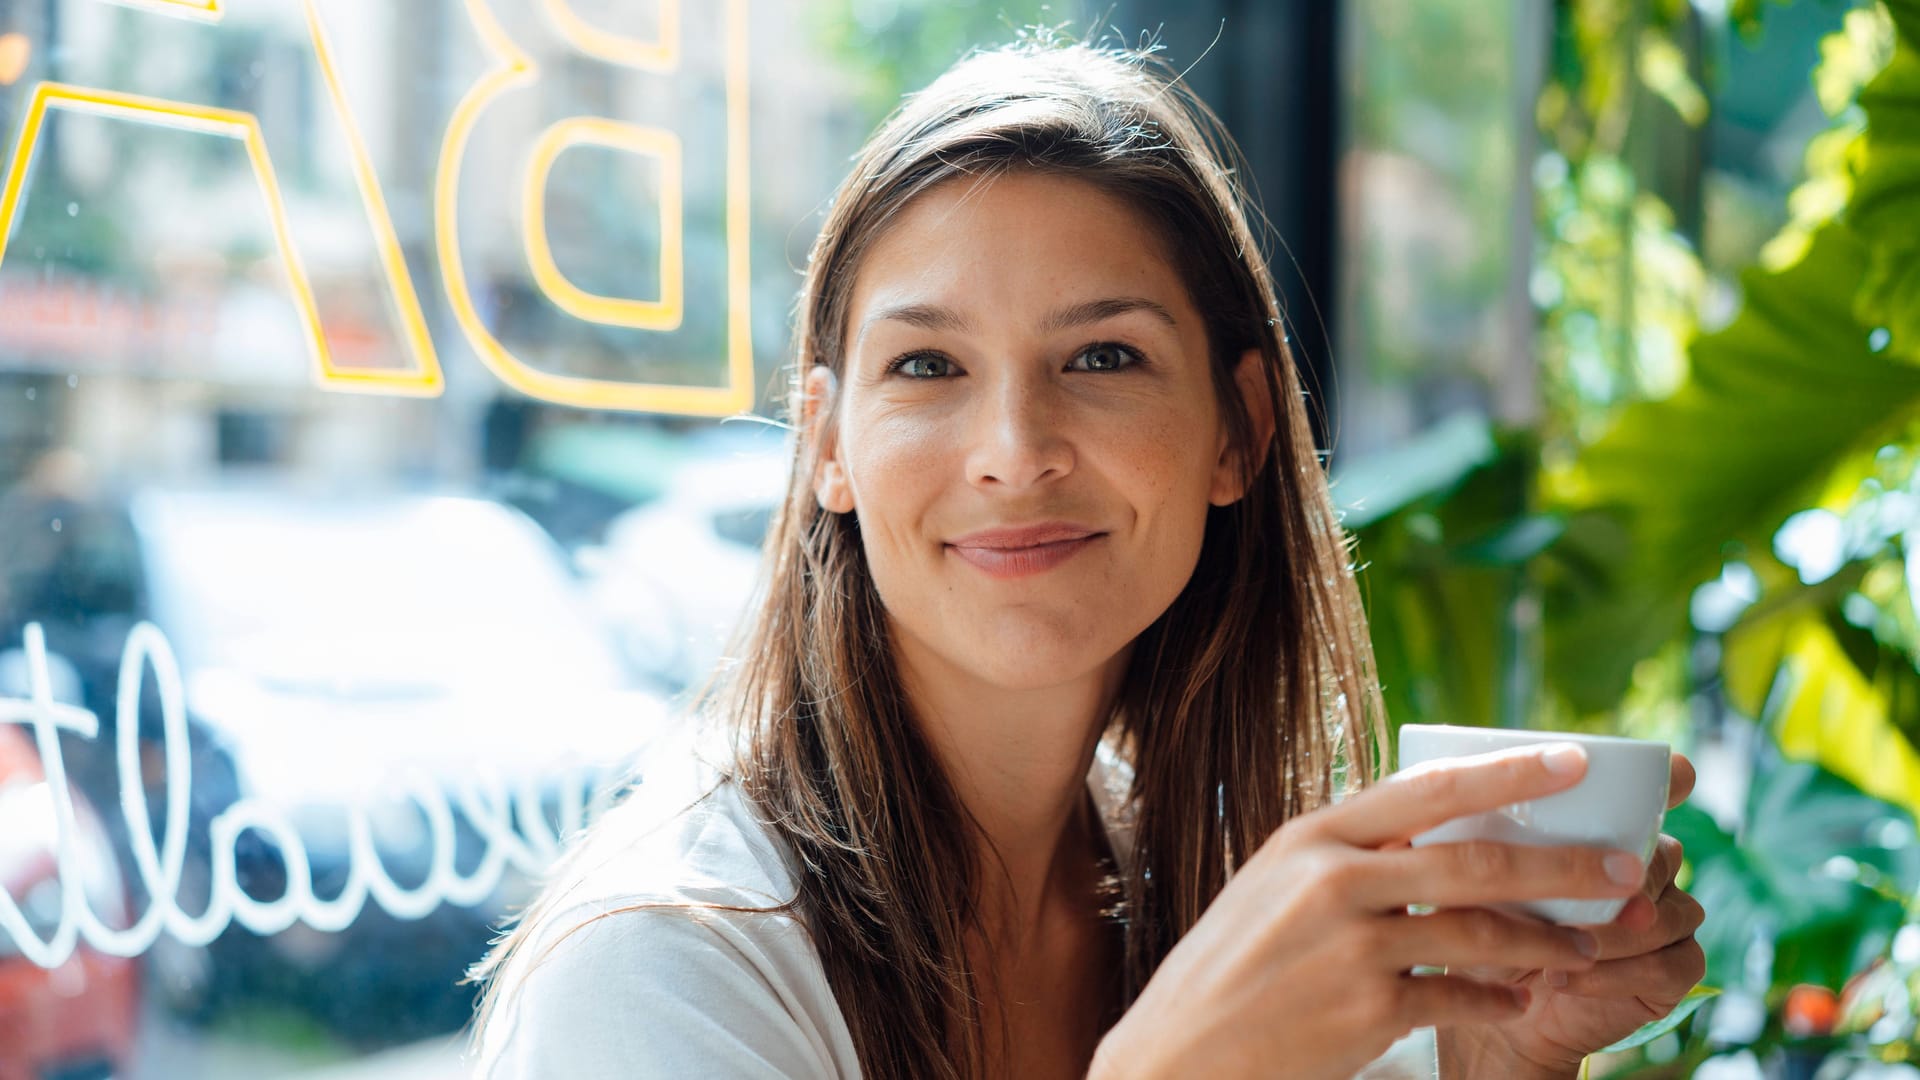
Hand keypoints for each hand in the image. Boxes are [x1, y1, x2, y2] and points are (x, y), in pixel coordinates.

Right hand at [1089, 744, 1642, 1079]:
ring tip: (1586, 945)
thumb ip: (1346, 857)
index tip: (1574, 760)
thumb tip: (1431, 832)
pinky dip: (1498, 1000)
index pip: (1428, 787)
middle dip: (1563, 864)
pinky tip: (1517, 1002)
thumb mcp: (1275, 887)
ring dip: (1547, 941)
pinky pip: (1459, 998)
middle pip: (1474, 861)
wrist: (1182, 1051)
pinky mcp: (1367, 1011)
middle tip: (1625, 868)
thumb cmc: (1231, 967)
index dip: (1508, 772)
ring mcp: (1351, 947)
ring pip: (1480, 932)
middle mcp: (1333, 881)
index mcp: (1312, 837)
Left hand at [1437, 753, 1706, 1077]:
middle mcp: (1647, 866)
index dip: (1670, 778)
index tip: (1670, 774)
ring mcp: (1667, 919)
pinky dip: (1617, 974)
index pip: (1659, 789)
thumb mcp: (1466, 873)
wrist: (1485, 1005)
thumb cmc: (1474, 922)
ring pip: (1669, 912)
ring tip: (1556, 947)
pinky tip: (1565, 978)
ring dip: (1613, 931)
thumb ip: (1473, 836)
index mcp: (1608, 828)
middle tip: (1577, 895)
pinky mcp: (1672, 975)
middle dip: (1621, 875)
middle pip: (1662, 854)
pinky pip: (1673, 967)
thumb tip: (1446, 795)